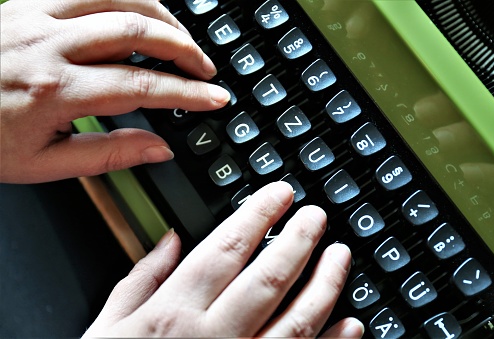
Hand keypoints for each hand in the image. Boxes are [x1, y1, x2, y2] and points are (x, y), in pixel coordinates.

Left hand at [0, 0, 229, 182]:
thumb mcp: (42, 164)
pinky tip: (137, 14)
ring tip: (180, 38)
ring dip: (160, 16)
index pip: (142, 88)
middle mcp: (49, 44)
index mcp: (55, 91)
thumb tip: (157, 149)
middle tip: (206, 68)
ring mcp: (35, 15)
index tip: (214, 97)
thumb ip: (107, 156)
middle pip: (137, 30)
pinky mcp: (25, 1)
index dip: (187, 93)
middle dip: (184, 48)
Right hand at [83, 182, 363, 337]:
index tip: (278, 195)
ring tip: (340, 255)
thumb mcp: (108, 328)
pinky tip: (351, 323)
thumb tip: (170, 239)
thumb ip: (141, 279)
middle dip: (299, 240)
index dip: (257, 214)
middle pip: (269, 278)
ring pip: (297, 320)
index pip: (225, 248)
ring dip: (325, 284)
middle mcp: (212, 336)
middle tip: (316, 215)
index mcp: (174, 314)